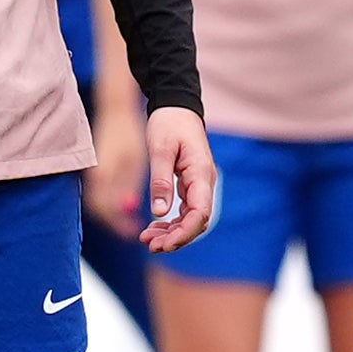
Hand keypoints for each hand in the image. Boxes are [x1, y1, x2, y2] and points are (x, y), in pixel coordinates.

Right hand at [84, 102, 150, 236]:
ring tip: (131, 221)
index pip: (105, 209)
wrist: (115, 109)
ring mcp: (92, 173)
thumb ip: (130, 185)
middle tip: (133, 231)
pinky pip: (99, 193)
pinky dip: (111, 203)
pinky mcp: (95, 170)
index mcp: (101, 174)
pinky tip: (126, 204)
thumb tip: (130, 210)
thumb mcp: (134, 160)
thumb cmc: (128, 132)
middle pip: (99, 209)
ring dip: (112, 215)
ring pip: (98, 203)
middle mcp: (93, 176)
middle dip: (114, 223)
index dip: (118, 224)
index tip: (133, 232)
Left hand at [136, 108, 215, 252]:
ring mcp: (199, 184)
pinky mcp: (190, 184)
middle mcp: (204, 182)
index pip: (200, 213)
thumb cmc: (169, 123)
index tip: (165, 244)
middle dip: (176, 238)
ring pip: (191, 218)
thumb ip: (161, 180)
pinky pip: (185, 210)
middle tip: (150, 246)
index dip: (184, 233)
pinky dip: (171, 222)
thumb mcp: (160, 149)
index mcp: (200, 173)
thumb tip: (159, 212)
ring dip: (172, 232)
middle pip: (197, 221)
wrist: (176, 106)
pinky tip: (154, 227)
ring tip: (147, 239)